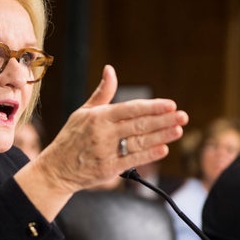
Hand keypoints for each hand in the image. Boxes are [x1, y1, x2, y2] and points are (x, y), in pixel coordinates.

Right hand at [15, 64, 187, 219]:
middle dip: (163, 120)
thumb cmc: (72, 138)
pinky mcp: (108, 170)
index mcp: (98, 117)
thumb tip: (110, 70)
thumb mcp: (83, 112)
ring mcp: (106, 152)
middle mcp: (102, 134)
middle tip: (183, 117)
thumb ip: (102, 93)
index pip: (131, 109)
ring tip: (178, 130)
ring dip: (161, 137)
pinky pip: (133, 160)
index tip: (171, 105)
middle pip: (139, 125)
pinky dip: (149, 155)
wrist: (57, 168)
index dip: (152, 107)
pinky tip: (164, 149)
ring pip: (139, 142)